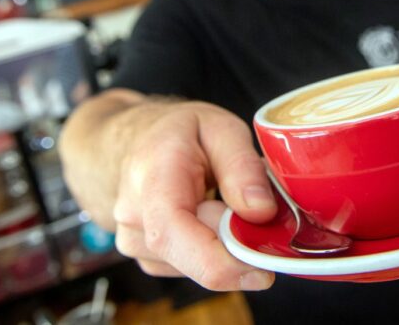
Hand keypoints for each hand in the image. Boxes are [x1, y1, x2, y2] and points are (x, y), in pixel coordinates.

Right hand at [111, 101, 277, 290]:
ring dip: (226, 244)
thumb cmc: (179, 133)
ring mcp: (136, 242)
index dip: (220, 263)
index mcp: (152, 177)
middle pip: (196, 256)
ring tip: (224, 202)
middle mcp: (134, 217)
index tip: (263, 268)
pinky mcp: (148, 258)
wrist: (138, 141)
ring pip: (199, 266)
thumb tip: (261, 212)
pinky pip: (193, 267)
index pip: (172, 233)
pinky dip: (213, 249)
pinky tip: (209, 216)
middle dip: (240, 243)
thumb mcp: (221, 129)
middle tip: (260, 208)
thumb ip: (242, 166)